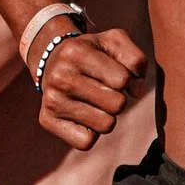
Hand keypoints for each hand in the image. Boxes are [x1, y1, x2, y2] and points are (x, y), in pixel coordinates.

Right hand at [35, 26, 148, 150]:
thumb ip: (135, 58)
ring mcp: (52, 100)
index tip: (116, 75)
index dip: (127, 80)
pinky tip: (82, 116)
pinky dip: (91, 133)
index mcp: (76, 52)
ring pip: (106, 125)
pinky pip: (86, 142)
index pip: (123, 80)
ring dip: (107, 116)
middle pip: (118, 105)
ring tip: (93, 102)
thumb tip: (137, 91)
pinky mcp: (47, 120)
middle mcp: (60, 76)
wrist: (51, 61)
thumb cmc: (91, 54)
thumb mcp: (114, 42)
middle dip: (118, 99)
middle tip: (104, 90)